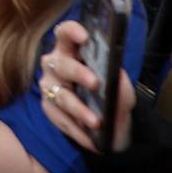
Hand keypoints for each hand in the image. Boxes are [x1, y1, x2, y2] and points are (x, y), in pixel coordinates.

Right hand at [41, 20, 135, 152]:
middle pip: (62, 64)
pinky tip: (93, 140)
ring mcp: (49, 87)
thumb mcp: (122, 91)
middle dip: (78, 72)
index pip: (65, 33)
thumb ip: (120, 82)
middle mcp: (55, 65)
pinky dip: (79, 131)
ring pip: (61, 95)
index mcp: (71, 50)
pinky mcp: (48, 109)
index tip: (84, 37)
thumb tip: (116, 74)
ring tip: (96, 122)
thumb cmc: (111, 97)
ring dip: (79, 109)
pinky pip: (61, 120)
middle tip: (95, 83)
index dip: (71, 32)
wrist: (110, 128)